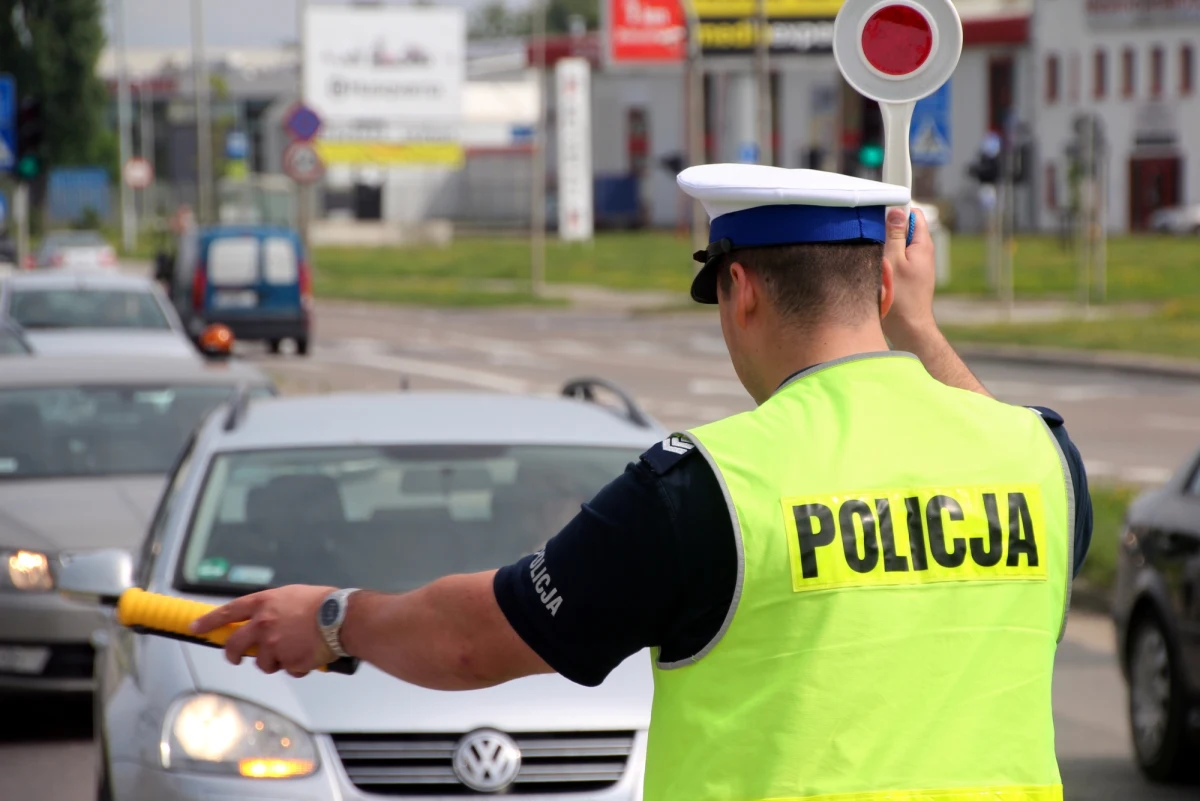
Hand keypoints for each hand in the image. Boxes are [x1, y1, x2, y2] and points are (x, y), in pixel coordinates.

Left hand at [190, 584, 336, 677]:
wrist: (342, 618)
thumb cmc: (323, 602)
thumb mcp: (291, 596)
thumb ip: (273, 608)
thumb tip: (263, 620)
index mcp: (264, 604)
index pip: (227, 612)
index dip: (209, 621)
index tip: (196, 627)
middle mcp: (263, 625)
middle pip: (235, 645)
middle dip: (233, 654)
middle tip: (237, 657)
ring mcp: (274, 646)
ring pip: (263, 663)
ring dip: (276, 661)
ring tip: (296, 649)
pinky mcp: (288, 662)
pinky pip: (288, 669)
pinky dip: (297, 666)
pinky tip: (309, 654)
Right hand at [881, 207, 937, 349]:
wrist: (908, 329)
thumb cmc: (901, 297)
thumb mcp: (893, 261)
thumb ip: (894, 235)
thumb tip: (896, 211)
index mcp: (922, 245)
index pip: (913, 214)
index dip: (896, 211)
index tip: (879, 215)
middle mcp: (922, 253)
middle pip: (903, 229)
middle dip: (886, 231)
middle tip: (873, 240)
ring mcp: (915, 266)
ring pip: (897, 246)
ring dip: (883, 249)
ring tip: (874, 260)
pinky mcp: (907, 277)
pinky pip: (895, 260)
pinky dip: (884, 262)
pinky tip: (876, 272)